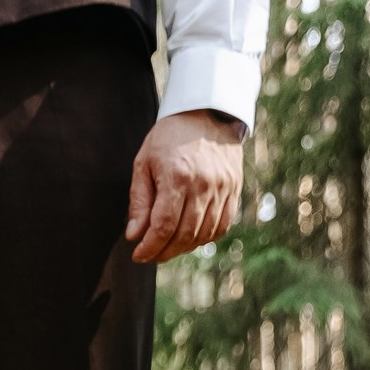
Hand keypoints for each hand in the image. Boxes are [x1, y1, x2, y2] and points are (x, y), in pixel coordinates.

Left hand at [125, 110, 244, 263]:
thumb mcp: (144, 164)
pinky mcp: (234, 189)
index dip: (150, 246)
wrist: (206, 114)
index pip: (163, 226)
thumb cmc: (168, 138)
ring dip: (183, 248)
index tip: (138, 255)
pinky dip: (205, 238)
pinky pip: (222, 225)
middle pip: (184, 234)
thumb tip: (134, 236)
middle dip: (164, 252)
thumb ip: (139, 201)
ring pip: (203, 233)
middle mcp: (204, 185)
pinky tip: (190, 238)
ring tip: (167, 248)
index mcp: (178, 177)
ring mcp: (223, 188)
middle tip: (151, 255)